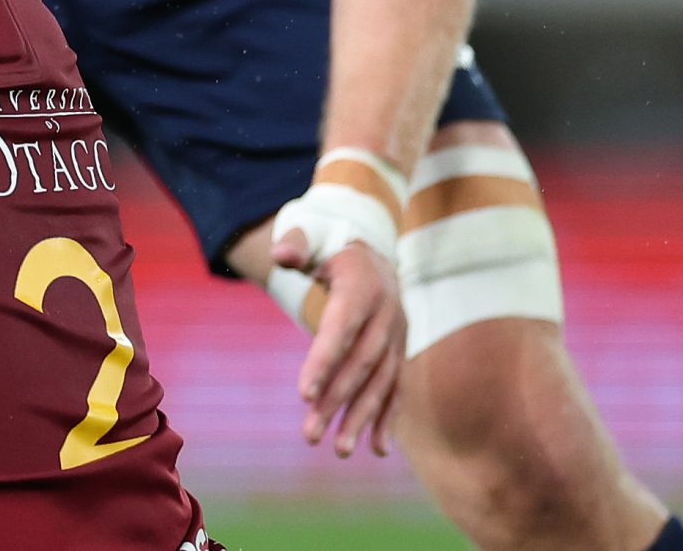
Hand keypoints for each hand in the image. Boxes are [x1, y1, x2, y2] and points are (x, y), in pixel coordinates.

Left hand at [272, 224, 404, 457]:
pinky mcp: (400, 351)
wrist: (372, 250)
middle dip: (336, 400)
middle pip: (360, 363)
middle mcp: (387, 313)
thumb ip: (294, 241)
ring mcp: (398, 335)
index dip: (324, 360)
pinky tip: (378, 449)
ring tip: (338, 450)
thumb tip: (282, 255)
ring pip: (381, 381)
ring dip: (361, 418)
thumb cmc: (329, 244)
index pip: (342, 327)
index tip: (302, 394)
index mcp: (362, 284)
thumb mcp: (309, 232)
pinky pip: (397, 387)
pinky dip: (388, 418)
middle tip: (309, 434)